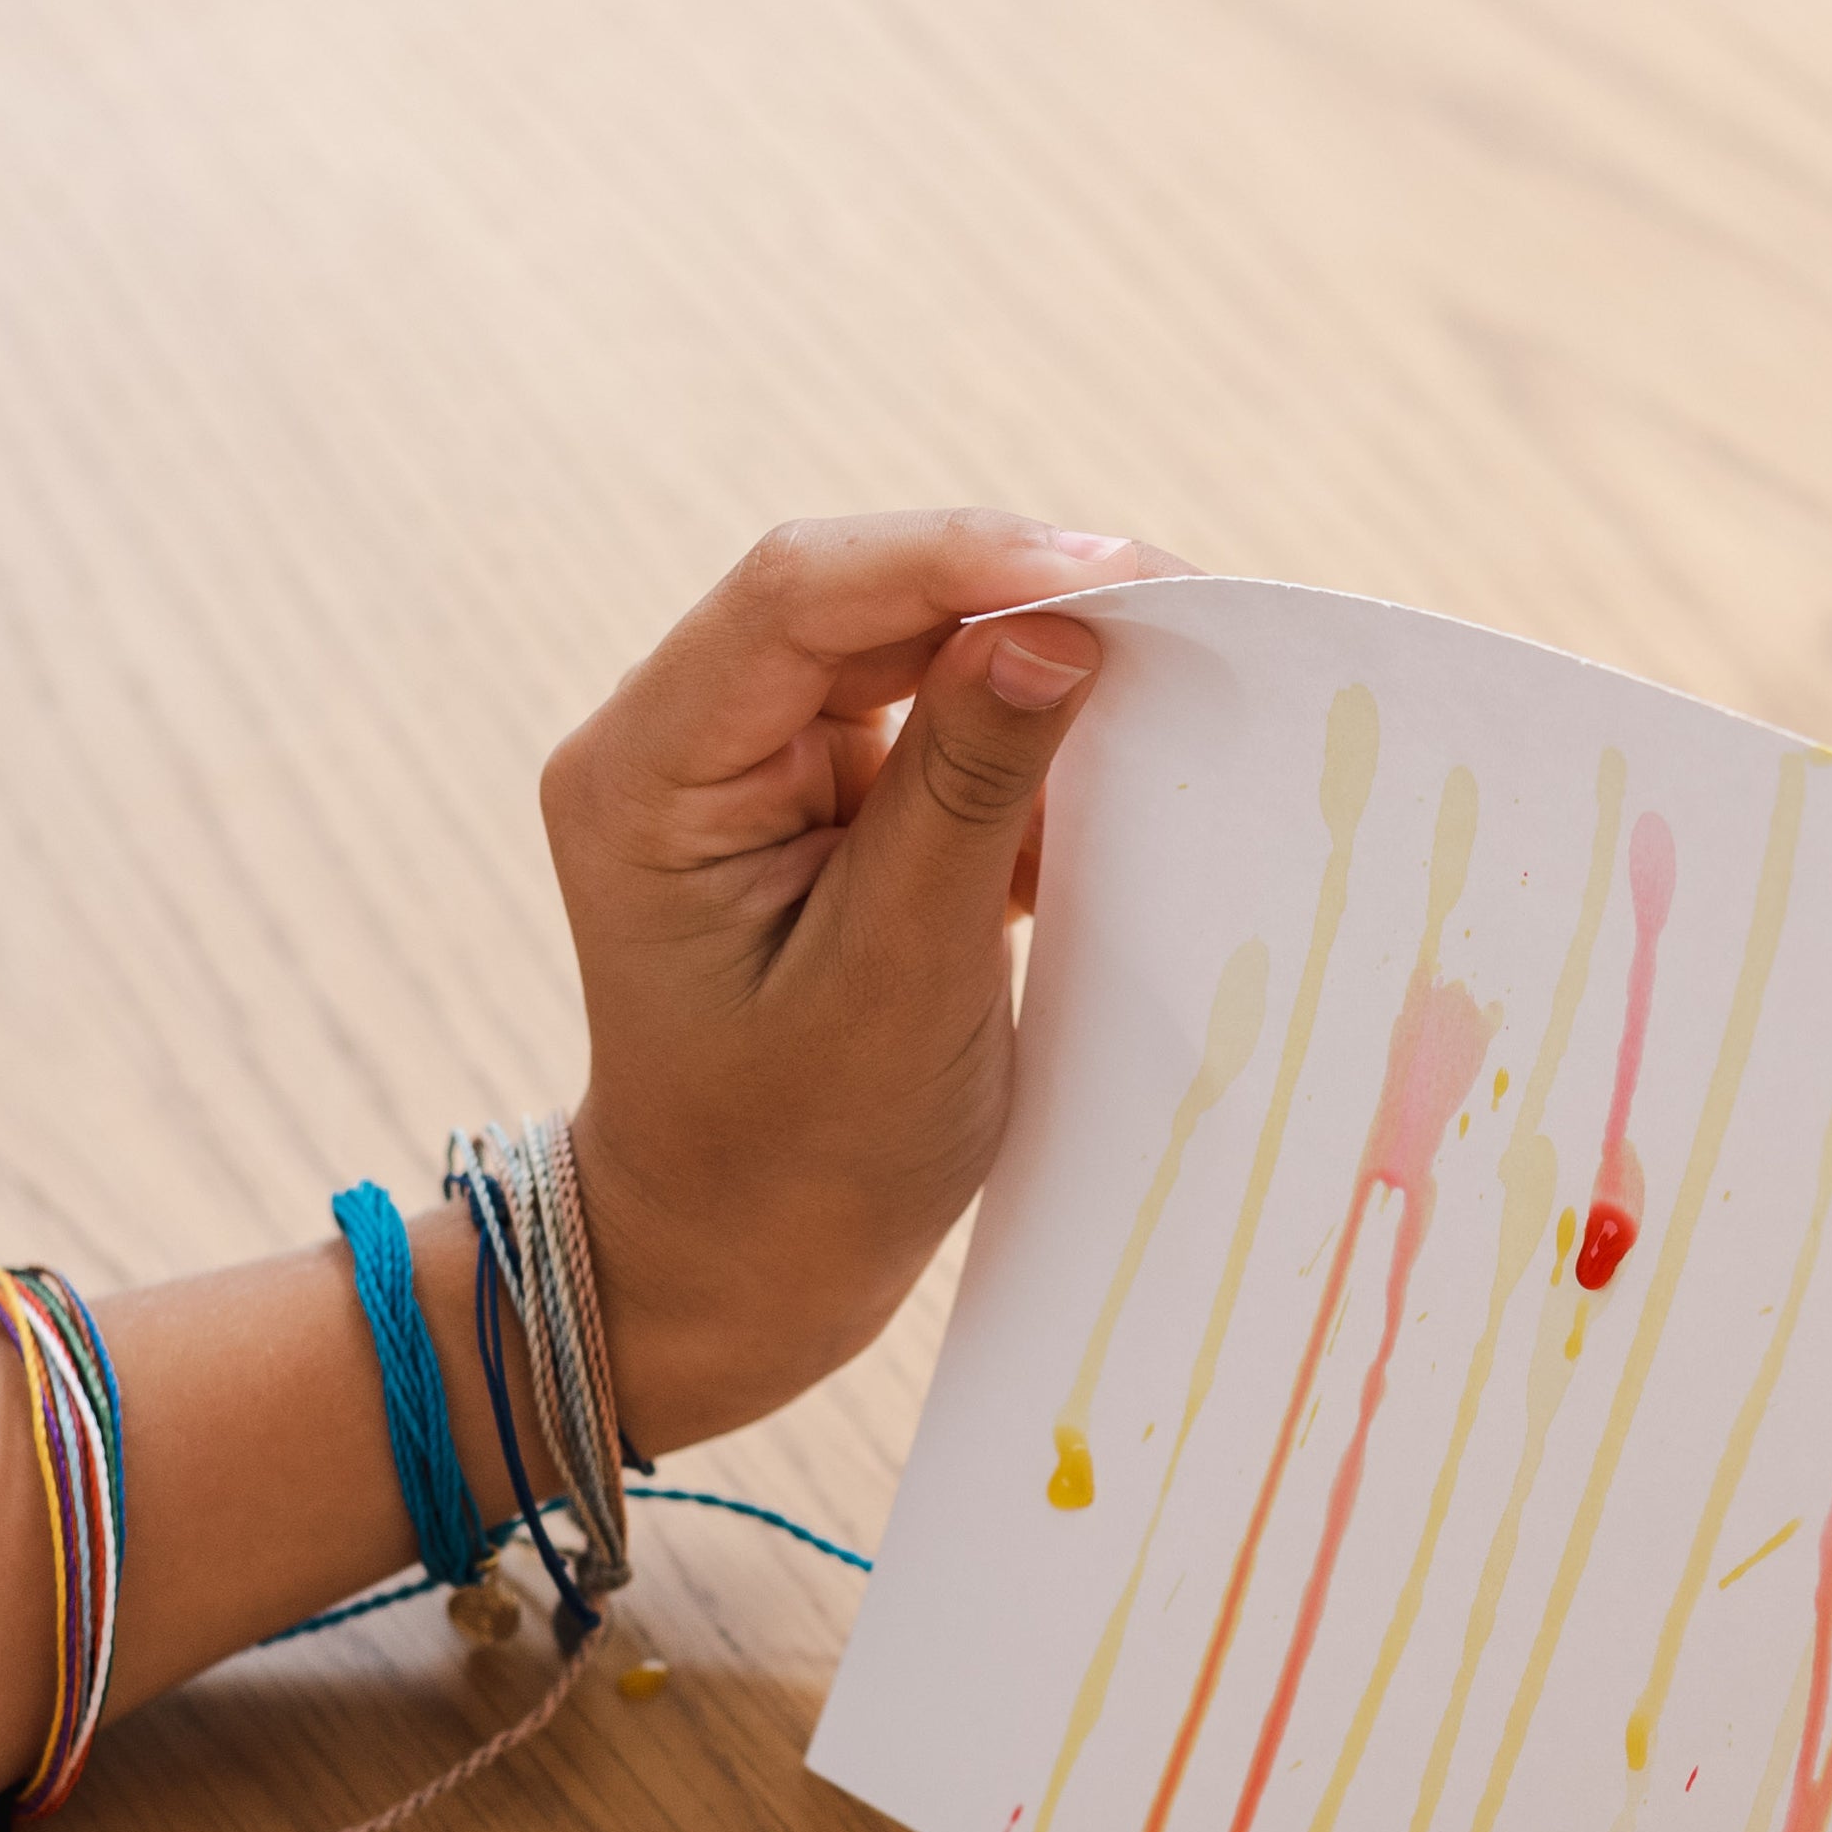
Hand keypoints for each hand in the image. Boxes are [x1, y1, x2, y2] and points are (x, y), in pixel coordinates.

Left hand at [538, 510, 1189, 1450]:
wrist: (734, 1271)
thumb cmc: (797, 1163)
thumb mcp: (895, 983)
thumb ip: (966, 793)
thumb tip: (1057, 627)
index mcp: (647, 774)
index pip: (800, 593)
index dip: (962, 560)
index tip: (1118, 579)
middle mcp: (680, 740)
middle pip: (856, 596)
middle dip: (1016, 590)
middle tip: (1184, 611)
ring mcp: (746, 766)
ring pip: (904, 645)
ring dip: (1034, 657)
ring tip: (1172, 677)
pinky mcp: (814, 804)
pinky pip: (928, 719)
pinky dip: (1026, 737)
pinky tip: (1119, 767)